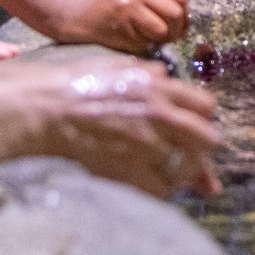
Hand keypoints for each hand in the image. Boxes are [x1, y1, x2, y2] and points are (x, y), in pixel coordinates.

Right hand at [10, 57, 221, 196]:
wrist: (47, 109)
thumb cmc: (75, 85)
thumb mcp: (116, 65)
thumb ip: (146, 72)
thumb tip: (165, 75)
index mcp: (159, 88)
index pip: (206, 106)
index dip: (202, 119)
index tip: (194, 128)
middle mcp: (161, 114)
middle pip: (207, 139)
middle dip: (201, 149)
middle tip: (191, 157)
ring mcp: (148, 144)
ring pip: (188, 167)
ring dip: (181, 172)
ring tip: (166, 172)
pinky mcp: (133, 171)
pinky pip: (163, 189)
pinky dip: (158, 189)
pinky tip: (147, 182)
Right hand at [42, 0, 187, 52]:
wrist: (65, 5)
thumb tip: (178, 10)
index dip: (185, 13)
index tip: (181, 22)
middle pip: (176, 13)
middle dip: (179, 28)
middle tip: (174, 36)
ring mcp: (128, 9)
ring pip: (163, 29)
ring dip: (164, 40)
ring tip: (158, 42)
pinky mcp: (118, 27)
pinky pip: (144, 42)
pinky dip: (147, 47)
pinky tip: (140, 44)